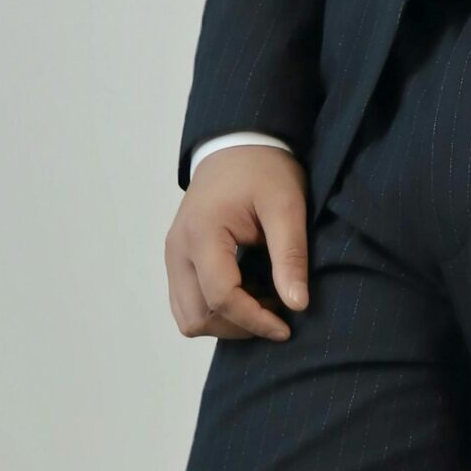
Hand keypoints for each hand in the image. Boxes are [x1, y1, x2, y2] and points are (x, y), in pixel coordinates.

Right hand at [164, 147, 311, 339]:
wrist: (238, 143)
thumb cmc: (263, 169)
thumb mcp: (286, 206)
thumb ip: (290, 256)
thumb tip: (297, 305)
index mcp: (201, 234)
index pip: (221, 298)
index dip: (255, 320)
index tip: (287, 327)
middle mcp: (178, 249)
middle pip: (196, 317)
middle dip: (238, 326)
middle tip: (276, 313)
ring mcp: (173, 255)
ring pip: (188, 316)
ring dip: (224, 321)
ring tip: (262, 301)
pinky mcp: (178, 257)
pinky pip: (188, 301)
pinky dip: (215, 309)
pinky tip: (248, 291)